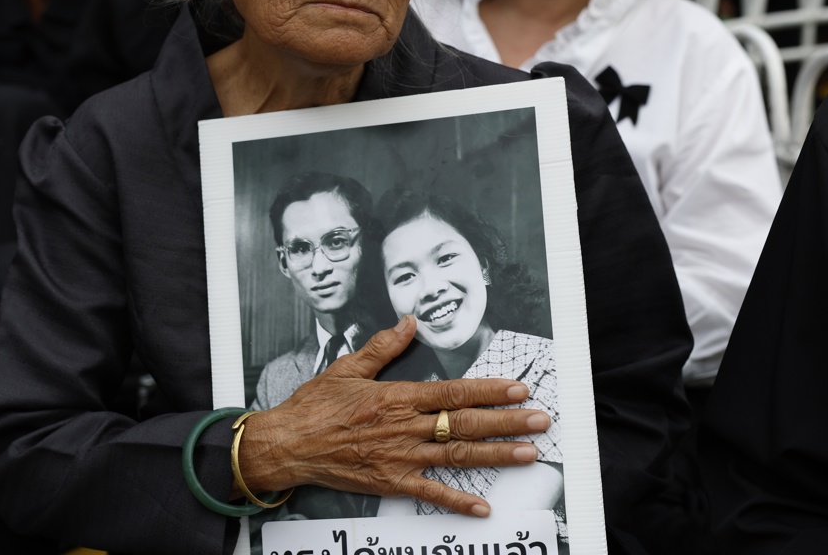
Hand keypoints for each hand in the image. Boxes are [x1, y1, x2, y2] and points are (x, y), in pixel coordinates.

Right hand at [237, 316, 551, 516]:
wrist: (288, 444)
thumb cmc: (315, 407)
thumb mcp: (347, 368)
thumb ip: (383, 347)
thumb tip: (409, 322)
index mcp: (397, 396)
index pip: (453, 392)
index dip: (489, 391)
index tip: (518, 388)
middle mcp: (404, 427)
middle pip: (465, 424)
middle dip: (507, 421)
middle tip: (539, 420)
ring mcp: (400, 456)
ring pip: (457, 455)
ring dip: (496, 455)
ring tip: (528, 453)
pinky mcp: (391, 482)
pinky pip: (431, 493)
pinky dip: (458, 501)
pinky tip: (483, 505)